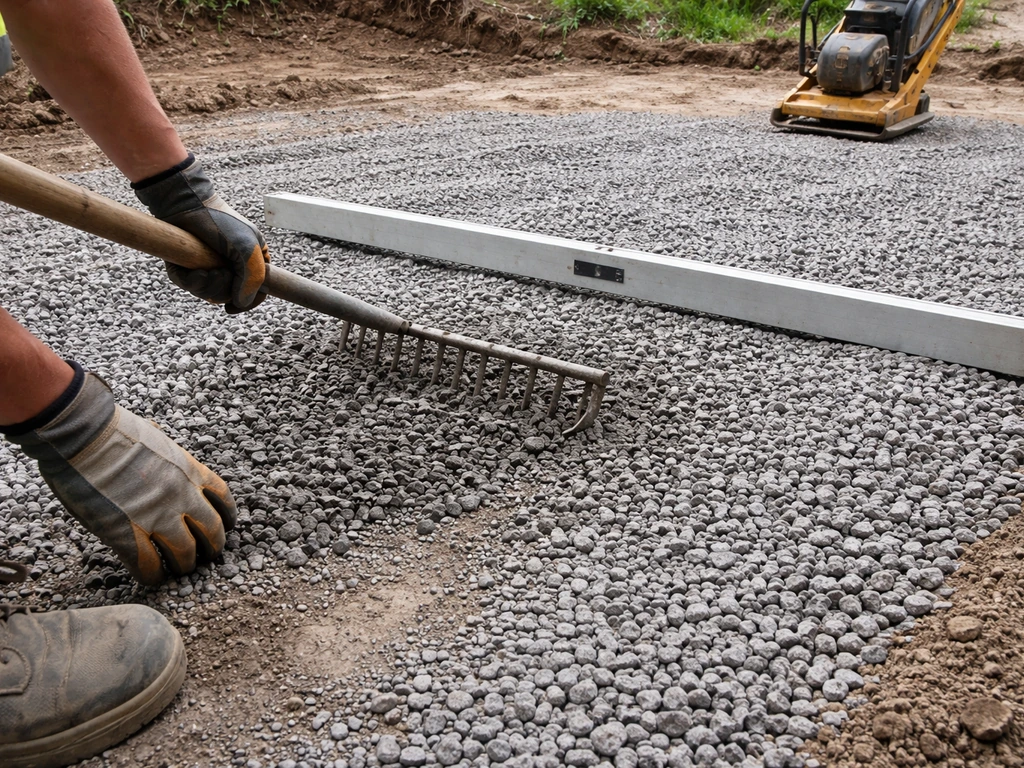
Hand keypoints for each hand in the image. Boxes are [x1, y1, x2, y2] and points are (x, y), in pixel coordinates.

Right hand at [7, 369, 235, 585]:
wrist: (84, 435)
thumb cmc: (110, 430)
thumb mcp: (155, 436)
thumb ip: (165, 452)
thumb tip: (159, 441)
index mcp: (189, 469)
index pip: (222, 497)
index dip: (227, 515)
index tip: (227, 525)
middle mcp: (181, 495)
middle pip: (212, 531)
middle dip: (212, 547)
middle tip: (207, 556)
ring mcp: (157, 516)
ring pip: (185, 553)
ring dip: (185, 565)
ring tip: (180, 570)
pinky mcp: (127, 534)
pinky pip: (149, 566)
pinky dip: (153, 576)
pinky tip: (152, 577)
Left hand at [133, 154, 268, 312]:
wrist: (187, 204)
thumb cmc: (221, 222)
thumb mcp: (246, 249)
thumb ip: (252, 278)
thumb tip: (241, 303)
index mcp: (252, 262)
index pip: (257, 292)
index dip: (247, 302)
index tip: (233, 307)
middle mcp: (232, 267)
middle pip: (230, 297)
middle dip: (221, 289)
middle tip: (216, 272)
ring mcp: (210, 267)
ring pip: (208, 294)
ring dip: (203, 285)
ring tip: (200, 269)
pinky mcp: (188, 266)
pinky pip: (187, 285)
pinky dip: (185, 280)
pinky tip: (186, 268)